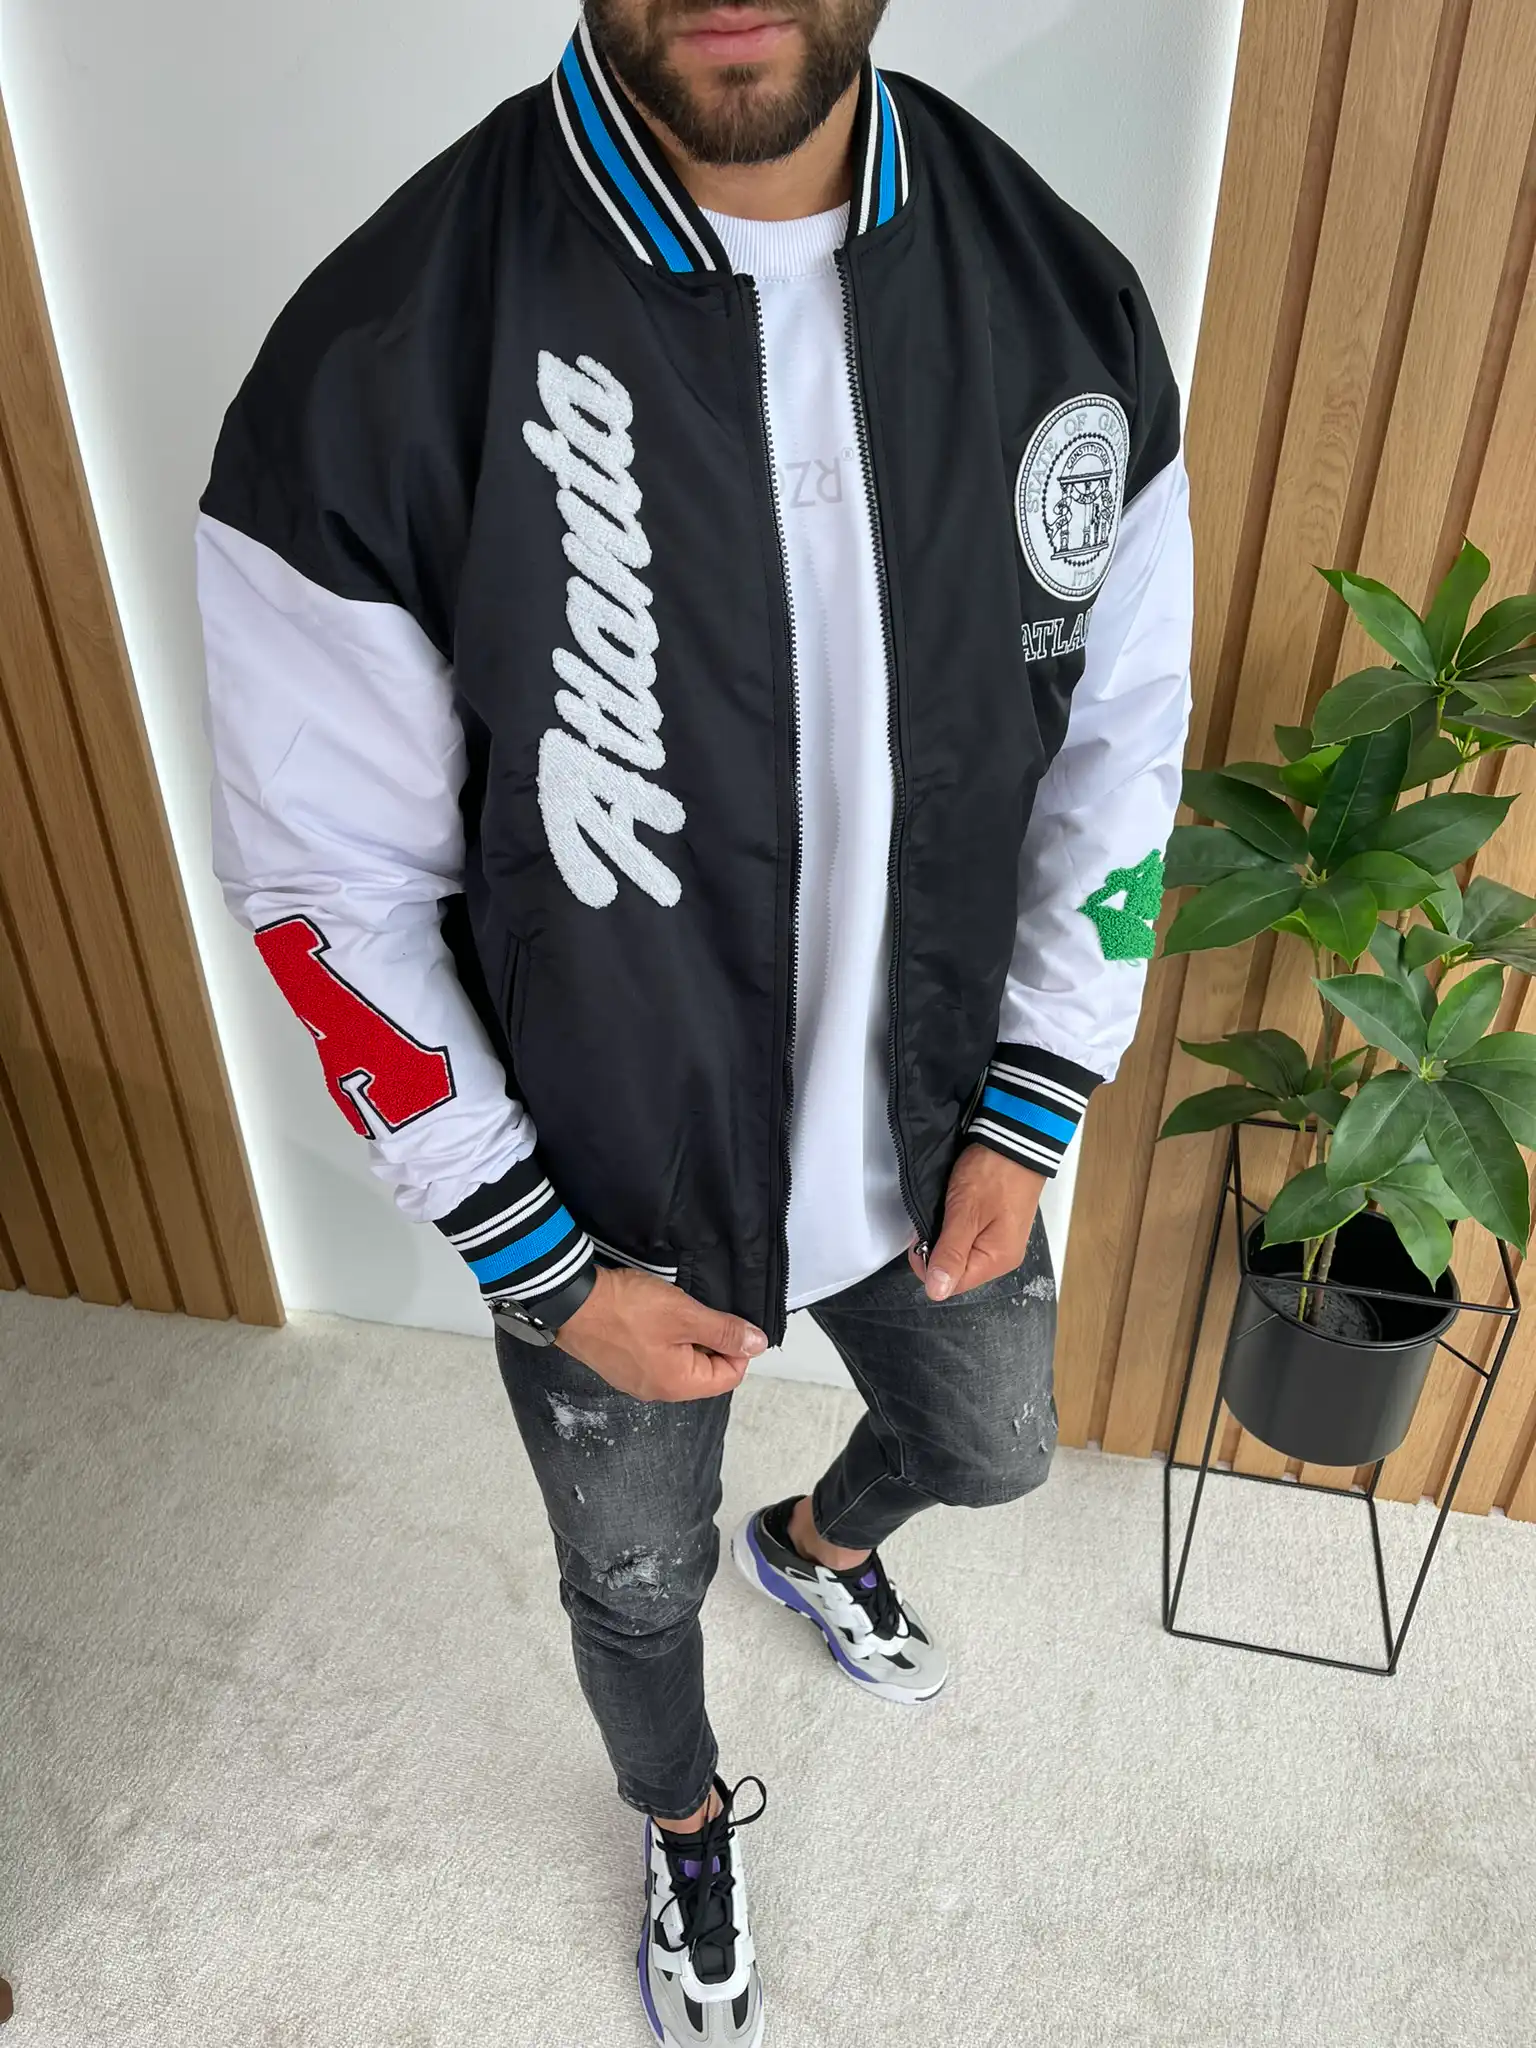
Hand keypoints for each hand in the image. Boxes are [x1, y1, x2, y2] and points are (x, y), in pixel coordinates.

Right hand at [555, 1266, 767, 1400]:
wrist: (570, 1302)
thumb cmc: (629, 1309)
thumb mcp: (685, 1315)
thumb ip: (723, 1331)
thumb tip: (758, 1345)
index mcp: (678, 1386)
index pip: (729, 1376)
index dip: (737, 1347)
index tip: (727, 1320)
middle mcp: (658, 1392)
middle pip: (704, 1372)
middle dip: (710, 1342)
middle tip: (699, 1311)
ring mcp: (636, 1381)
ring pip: (680, 1363)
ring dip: (686, 1338)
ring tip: (676, 1310)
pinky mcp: (620, 1366)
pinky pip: (656, 1358)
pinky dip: (664, 1339)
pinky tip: (654, 1316)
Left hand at [910, 1143, 1044, 1301]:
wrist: (1016, 1140)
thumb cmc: (994, 1174)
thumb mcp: (965, 1213)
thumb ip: (950, 1254)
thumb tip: (936, 1291)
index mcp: (997, 1260)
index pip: (952, 1284)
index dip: (928, 1266)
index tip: (919, 1239)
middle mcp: (1003, 1257)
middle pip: (958, 1270)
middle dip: (938, 1249)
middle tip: (935, 1218)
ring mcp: (1002, 1241)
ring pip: (962, 1253)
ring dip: (947, 1236)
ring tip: (947, 1210)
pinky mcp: (998, 1226)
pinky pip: (971, 1238)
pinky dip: (958, 1226)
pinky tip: (958, 1208)